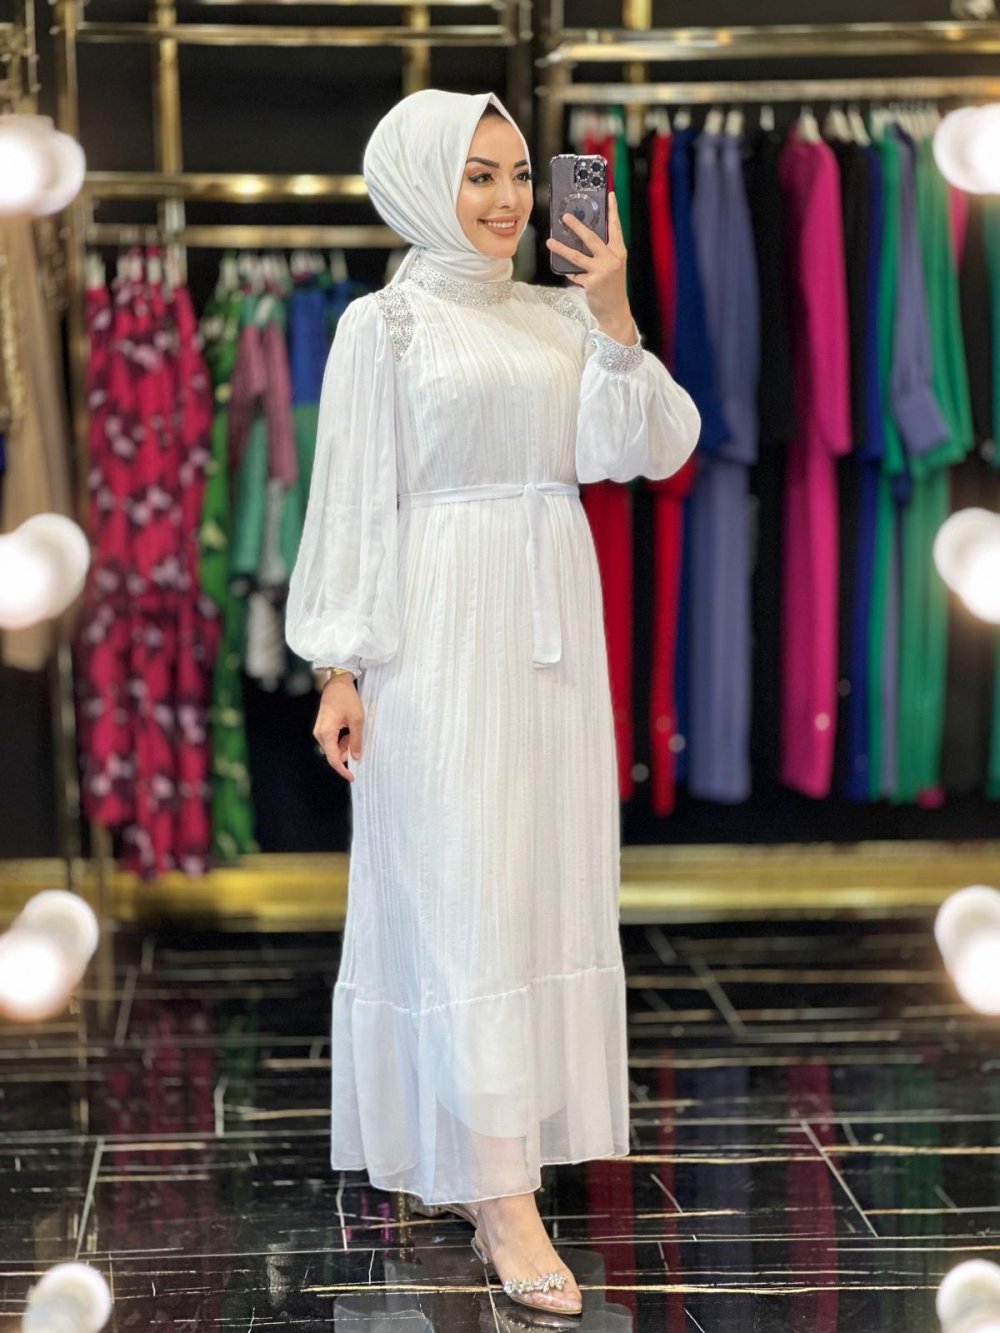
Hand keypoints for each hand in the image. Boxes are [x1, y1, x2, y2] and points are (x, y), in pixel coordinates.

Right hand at [314, 676, 363, 782]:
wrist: (337, 682)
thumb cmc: (347, 698)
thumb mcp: (357, 719)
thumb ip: (356, 740)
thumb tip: (356, 757)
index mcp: (326, 733)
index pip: (333, 759)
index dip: (343, 770)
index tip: (353, 776)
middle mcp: (319, 734)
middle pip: (333, 754)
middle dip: (347, 753)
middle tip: (358, 741)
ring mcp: (320, 730)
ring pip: (333, 747)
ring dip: (345, 745)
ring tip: (355, 731)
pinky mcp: (322, 727)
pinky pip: (332, 740)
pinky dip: (342, 740)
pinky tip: (349, 730)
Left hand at [545, 190, 633, 339]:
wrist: (615, 310)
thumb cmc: (612, 286)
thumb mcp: (613, 265)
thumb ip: (603, 252)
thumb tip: (583, 238)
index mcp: (619, 252)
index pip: (616, 227)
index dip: (613, 210)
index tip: (609, 195)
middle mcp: (611, 259)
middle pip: (591, 238)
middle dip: (577, 226)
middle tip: (565, 216)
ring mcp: (601, 271)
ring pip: (577, 256)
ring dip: (561, 248)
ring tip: (550, 242)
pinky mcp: (591, 283)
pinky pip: (574, 274)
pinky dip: (570, 273)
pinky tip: (567, 273)